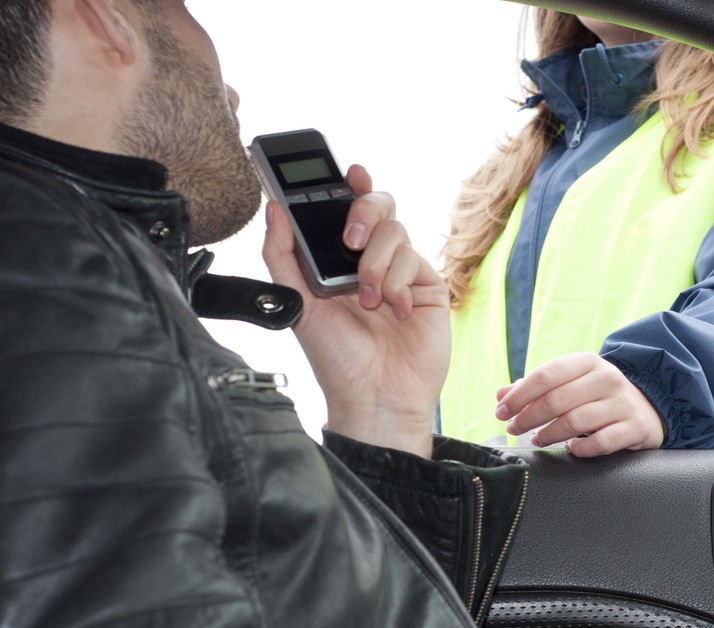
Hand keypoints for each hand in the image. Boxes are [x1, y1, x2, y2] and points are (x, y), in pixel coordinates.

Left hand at [262, 164, 448, 457]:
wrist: (374, 396)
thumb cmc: (335, 358)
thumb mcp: (298, 303)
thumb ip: (282, 254)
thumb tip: (272, 208)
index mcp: (338, 260)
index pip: (345, 208)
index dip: (348, 184)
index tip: (346, 171)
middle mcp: (372, 260)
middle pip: (379, 205)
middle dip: (364, 212)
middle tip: (351, 240)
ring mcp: (402, 272)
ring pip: (396, 232)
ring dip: (377, 265)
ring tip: (369, 301)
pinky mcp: (429, 286)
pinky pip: (415, 260)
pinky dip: (400, 283)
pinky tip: (396, 312)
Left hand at [495, 353, 665, 456]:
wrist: (646, 408)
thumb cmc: (597, 396)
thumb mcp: (570, 383)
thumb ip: (536, 388)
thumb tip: (501, 395)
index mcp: (587, 362)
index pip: (545, 375)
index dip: (519, 395)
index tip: (502, 411)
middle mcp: (607, 379)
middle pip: (557, 399)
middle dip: (528, 417)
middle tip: (513, 428)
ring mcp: (622, 404)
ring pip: (576, 421)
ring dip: (549, 434)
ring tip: (536, 439)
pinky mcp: (634, 428)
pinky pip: (601, 442)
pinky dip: (581, 448)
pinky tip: (570, 449)